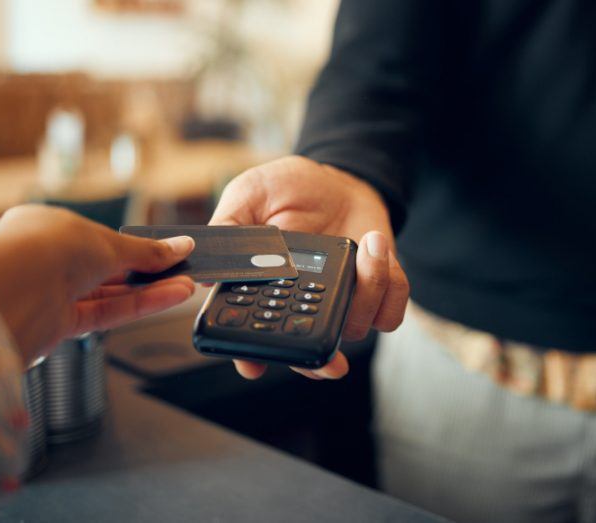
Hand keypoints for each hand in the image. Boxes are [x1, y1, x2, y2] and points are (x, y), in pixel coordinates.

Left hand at [0, 205, 195, 363]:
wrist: (10, 292)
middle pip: (109, 268)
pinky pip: (107, 312)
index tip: (169, 251)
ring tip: (186, 285)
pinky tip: (169, 297)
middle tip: (185, 270)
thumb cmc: (43, 250)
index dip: (137, 247)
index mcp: (49, 227)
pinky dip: (139, 305)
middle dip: (149, 270)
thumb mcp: (108, 242)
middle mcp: (48, 261)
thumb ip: (146, 252)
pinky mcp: (58, 325)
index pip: (102, 239)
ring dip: (151, 290)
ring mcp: (51, 294)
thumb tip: (180, 247)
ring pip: (111, 292)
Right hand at [210, 155, 408, 379]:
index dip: (253, 356)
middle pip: (310, 350)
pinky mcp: (375, 290)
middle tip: (329, 359)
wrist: (339, 178)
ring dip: (365, 292)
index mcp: (267, 287)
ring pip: (355, 329)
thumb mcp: (249, 195)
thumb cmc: (288, 188)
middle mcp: (304, 302)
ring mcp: (341, 301)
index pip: (258, 333)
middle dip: (319, 361)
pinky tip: (375, 248)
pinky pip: (390, 311)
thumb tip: (205, 273)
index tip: (253, 366)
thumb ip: (229, 227)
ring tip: (364, 247)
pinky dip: (389, 288)